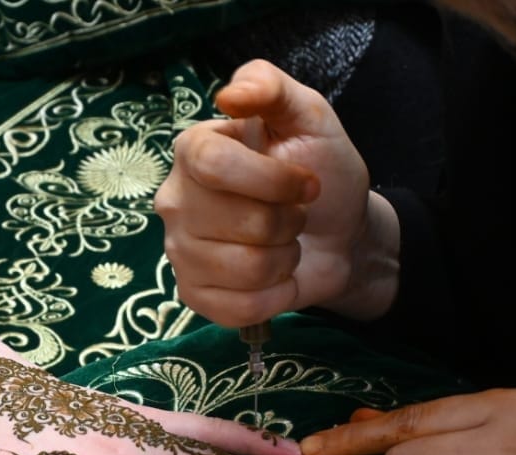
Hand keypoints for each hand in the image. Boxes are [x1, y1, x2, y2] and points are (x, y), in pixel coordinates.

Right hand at [155, 59, 399, 326]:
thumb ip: (269, 87)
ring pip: (244, 268)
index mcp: (195, 150)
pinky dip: (275, 296)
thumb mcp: (308, 117)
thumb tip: (228, 95)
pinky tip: (276, 279)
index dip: (272, 180)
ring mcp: (180, 251)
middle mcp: (176, 200)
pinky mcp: (194, 295)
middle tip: (294, 216)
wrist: (339, 235)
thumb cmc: (321, 172)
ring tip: (284, 245)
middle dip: (287, 222)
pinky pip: (238, 307)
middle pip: (237, 221)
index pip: (214, 165)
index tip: (308, 183)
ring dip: (284, 260)